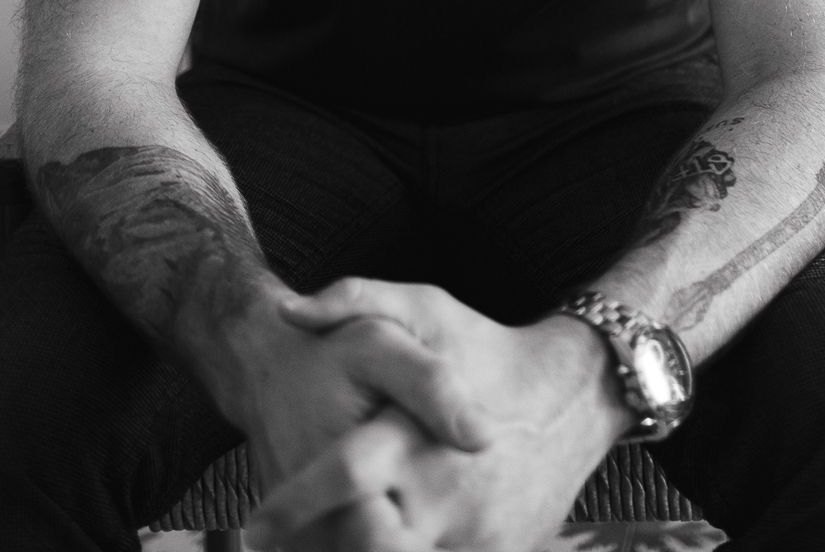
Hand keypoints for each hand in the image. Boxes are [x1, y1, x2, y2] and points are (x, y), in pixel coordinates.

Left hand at [246, 278, 631, 551]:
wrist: (572, 398)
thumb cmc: (487, 350)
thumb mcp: (425, 308)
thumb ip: (355, 298)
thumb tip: (289, 310)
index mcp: (413, 434)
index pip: (341, 477)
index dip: (290, 506)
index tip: (252, 526)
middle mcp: (441, 494)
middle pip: (365, 544)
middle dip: (323, 550)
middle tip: (287, 548)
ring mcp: (471, 536)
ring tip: (331, 549)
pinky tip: (390, 545)